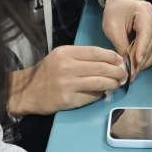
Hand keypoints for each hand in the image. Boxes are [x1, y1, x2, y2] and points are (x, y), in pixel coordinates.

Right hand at [8, 46, 126, 115]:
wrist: (27, 91)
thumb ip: (79, 57)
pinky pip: (91, 96)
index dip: (111, 56)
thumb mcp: (59, 57)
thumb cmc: (46, 74)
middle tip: (124, 74)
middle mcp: (67, 66)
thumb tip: (106, 61)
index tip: (120, 60)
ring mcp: (68, 84)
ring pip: (99, 82)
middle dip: (116, 71)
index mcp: (66, 53)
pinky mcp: (68, 99)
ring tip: (118, 83)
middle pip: (100, 67)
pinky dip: (100, 94)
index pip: (95, 52)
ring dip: (112, 83)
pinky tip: (104, 93)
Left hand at [102, 0, 151, 79]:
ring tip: (132, 74)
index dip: (141, 50)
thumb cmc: (115, 11)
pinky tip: (136, 68)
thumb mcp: (112, 26)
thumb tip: (126, 63)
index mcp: (145, 12)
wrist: (121, 3)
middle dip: (139, 61)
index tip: (136, 62)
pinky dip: (144, 61)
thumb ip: (120, 44)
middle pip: (149, 45)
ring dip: (142, 64)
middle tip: (130, 75)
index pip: (145, 34)